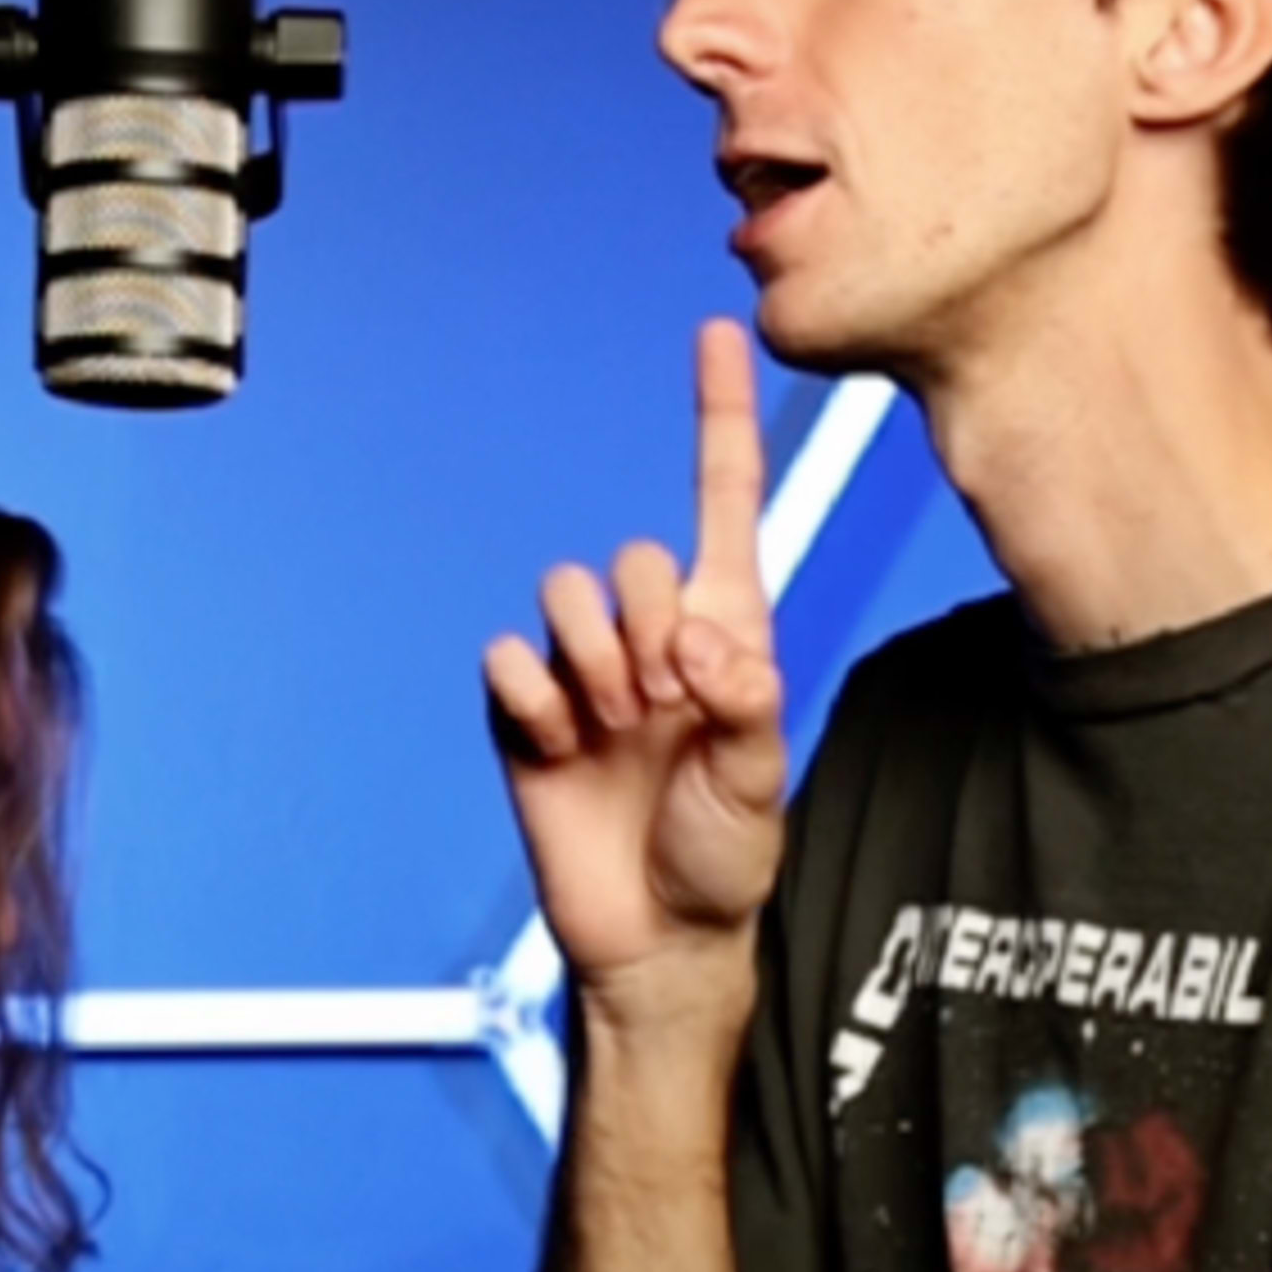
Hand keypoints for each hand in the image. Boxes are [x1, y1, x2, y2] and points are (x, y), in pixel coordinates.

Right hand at [484, 322, 790, 1003]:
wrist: (656, 941)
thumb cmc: (726, 858)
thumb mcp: (764, 776)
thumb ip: (744, 695)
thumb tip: (691, 638)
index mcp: (727, 634)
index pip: (723, 502)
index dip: (718, 417)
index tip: (717, 330)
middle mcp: (653, 642)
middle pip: (634, 558)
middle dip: (649, 628)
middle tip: (664, 712)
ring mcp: (584, 678)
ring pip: (566, 598)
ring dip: (595, 664)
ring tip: (617, 733)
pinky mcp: (525, 718)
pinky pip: (507, 661)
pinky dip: (532, 697)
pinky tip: (562, 745)